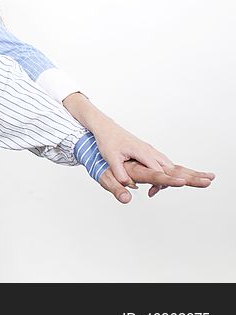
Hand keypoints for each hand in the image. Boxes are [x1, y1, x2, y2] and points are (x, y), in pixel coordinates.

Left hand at [61, 92, 214, 191]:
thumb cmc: (108, 142)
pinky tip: (162, 185)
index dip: (171, 178)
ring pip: (169, 166)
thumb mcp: (110, 157)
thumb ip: (119, 171)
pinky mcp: (149, 153)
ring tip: (197, 183)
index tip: (183, 184)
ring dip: (179, 176)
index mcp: (143, 152)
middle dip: (189, 175)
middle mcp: (150, 152)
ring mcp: (151, 152)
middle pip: (172, 167)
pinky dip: (168, 174)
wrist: (106, 128)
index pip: (160, 168)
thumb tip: (127, 185)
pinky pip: (163, 165)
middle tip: (208, 182)